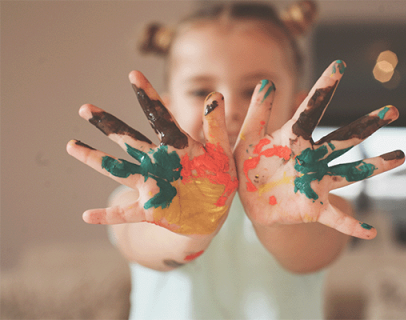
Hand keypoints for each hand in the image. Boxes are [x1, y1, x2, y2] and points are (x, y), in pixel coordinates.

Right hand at [67, 71, 237, 235]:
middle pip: (129, 139)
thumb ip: (216, 128)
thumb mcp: (222, 154)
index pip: (160, 116)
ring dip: (95, 159)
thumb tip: (215, 96)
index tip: (133, 74)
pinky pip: (125, 213)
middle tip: (85, 108)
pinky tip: (87, 215)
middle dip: (108, 124)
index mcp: (177, 146)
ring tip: (72, 146)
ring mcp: (151, 185)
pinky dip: (107, 215)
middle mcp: (158, 162)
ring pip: (119, 170)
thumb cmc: (219, 180)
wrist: (214, 214)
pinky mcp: (151, 210)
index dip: (148, 96)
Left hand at [234, 60, 404, 238]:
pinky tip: (370, 233)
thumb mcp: (248, 139)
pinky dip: (351, 225)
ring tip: (400, 156)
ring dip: (374, 167)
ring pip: (349, 173)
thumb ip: (257, 113)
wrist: (249, 200)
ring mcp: (315, 182)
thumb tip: (267, 80)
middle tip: (391, 110)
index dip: (324, 88)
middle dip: (366, 125)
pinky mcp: (312, 208)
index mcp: (294, 139)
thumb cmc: (249, 166)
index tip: (339, 64)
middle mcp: (311, 158)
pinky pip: (335, 218)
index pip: (311, 110)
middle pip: (343, 139)